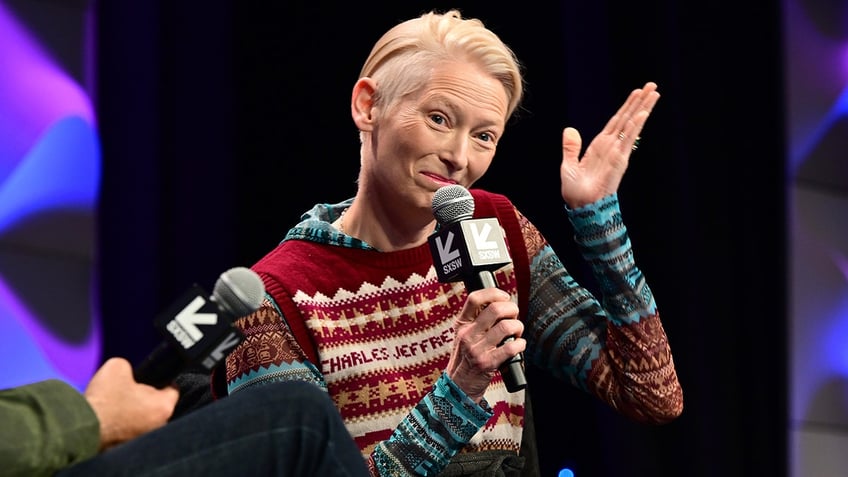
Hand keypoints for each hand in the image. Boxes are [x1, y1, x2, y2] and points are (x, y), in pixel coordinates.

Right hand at [84, 357, 178, 449]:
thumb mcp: (118, 366)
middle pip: (156, 405)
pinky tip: (110, 419)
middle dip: (144, 397)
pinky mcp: (127, 448)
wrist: (81, 428)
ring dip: (133, 412)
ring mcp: (144, 439)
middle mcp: (158, 426)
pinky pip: (129, 432)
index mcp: (163, 407)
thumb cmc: (103, 400)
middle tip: (128, 391)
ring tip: (116, 406)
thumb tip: (127, 373)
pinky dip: (122, 426)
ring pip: (143, 419)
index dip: (161, 380)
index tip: (152, 378)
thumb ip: (130, 367)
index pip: (172, 389)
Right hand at [446, 288, 524, 402]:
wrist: (458, 386)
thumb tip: (500, 305)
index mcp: (461, 324)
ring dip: (518, 327)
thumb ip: (476, 321)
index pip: (475, 298)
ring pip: (506, 327)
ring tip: (517, 333)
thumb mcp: (463, 336)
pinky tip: (519, 346)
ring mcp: (477, 349)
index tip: (504, 297)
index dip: (494, 293)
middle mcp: (468, 334)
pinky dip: (520, 344)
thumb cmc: (465, 359)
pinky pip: (510, 347)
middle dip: (512, 309)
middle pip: (495, 309)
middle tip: (514, 316)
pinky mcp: (487, 363)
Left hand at [559, 81, 659, 207]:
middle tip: (652, 85)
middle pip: (628, 119)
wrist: (580, 206)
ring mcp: (617, 152)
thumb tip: (570, 130)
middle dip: (640, 102)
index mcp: (600, 146)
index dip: (627, 107)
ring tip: (654, 93)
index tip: (637, 92)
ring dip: (642, 108)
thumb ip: (571, 148)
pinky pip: (628, 140)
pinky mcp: (619, 160)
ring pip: (632, 125)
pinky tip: (642, 114)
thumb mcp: (569, 165)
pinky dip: (635, 126)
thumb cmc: (575, 190)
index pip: (616, 121)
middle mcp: (612, 146)